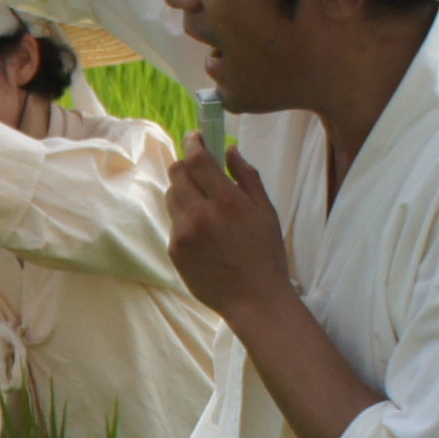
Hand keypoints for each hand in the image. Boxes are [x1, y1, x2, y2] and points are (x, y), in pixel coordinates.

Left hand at [165, 143, 291, 314]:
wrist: (254, 300)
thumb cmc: (266, 254)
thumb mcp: (266, 211)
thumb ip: (246, 176)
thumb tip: (229, 149)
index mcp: (227, 202)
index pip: (196, 158)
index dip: (193, 142)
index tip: (196, 137)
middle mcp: (200, 215)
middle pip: (176, 172)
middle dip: (186, 165)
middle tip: (199, 169)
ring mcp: (183, 234)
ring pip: (172, 196)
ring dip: (184, 191)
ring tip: (204, 204)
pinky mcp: (175, 251)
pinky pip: (173, 222)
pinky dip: (185, 218)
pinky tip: (204, 233)